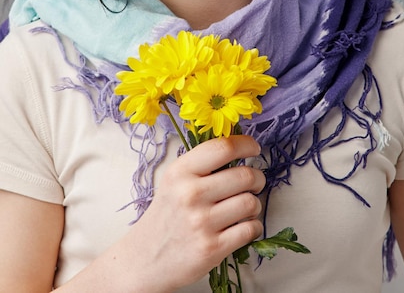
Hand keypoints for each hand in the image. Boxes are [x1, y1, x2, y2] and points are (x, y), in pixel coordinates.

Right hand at [128, 135, 264, 290]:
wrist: (145, 259)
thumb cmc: (167, 215)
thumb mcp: (174, 181)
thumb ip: (202, 164)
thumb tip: (239, 148)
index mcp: (180, 171)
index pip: (222, 148)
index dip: (246, 145)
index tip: (254, 149)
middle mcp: (190, 194)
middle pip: (244, 175)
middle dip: (257, 178)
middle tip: (254, 183)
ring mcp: (201, 222)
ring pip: (251, 203)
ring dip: (255, 205)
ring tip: (245, 208)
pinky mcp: (212, 248)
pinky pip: (250, 229)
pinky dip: (254, 226)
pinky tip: (244, 226)